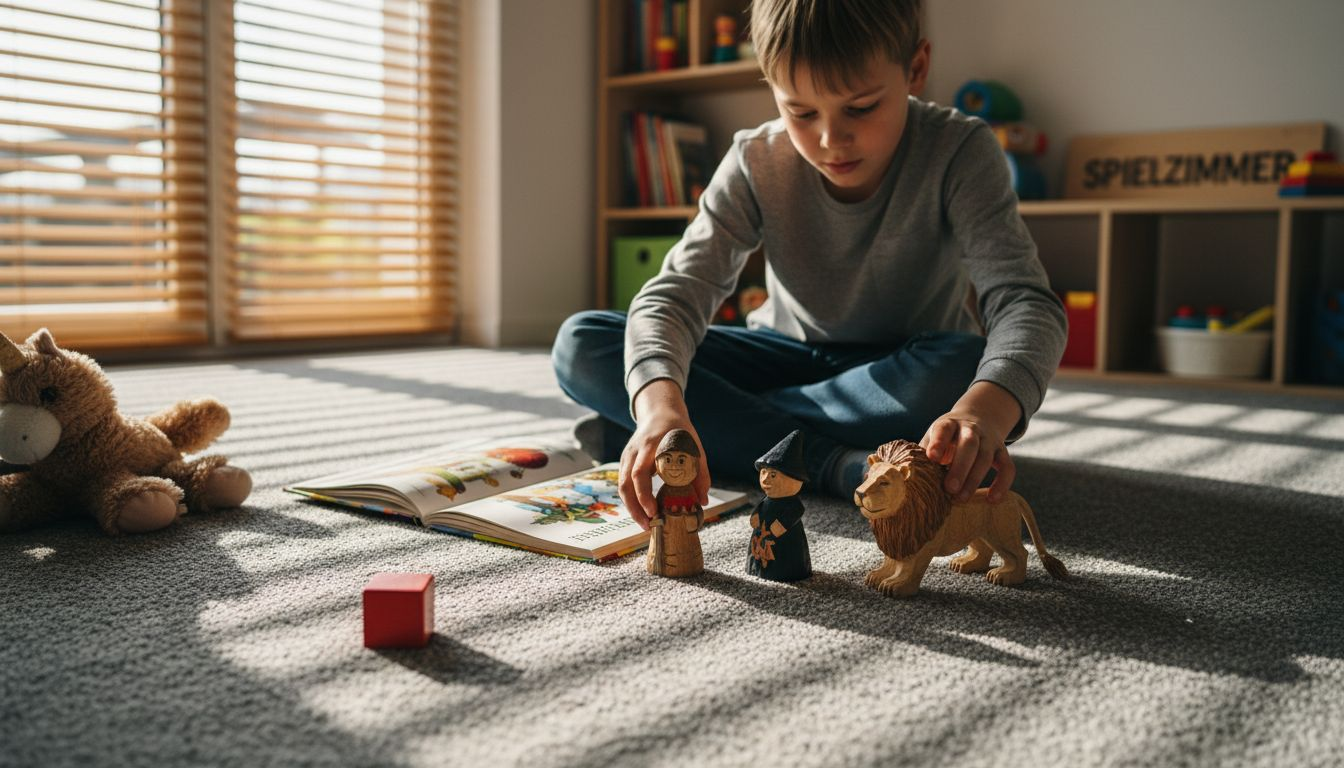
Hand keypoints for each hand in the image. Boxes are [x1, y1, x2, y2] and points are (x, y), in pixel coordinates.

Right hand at [619, 380, 710, 528]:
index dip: (644, 495)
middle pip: (626, 484)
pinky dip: (631, 501)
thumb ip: (700, 474)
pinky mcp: (625, 463)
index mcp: (651, 446)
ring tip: (646, 524)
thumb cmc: (679, 431)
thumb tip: (703, 501)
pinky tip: (643, 512)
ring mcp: (627, 457)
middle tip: (649, 525)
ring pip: (621, 487)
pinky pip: (624, 485)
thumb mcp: (694, 447)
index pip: (640, 474)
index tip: (654, 511)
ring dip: (632, 508)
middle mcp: (634, 452)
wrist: (659, 412)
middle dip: (635, 508)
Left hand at [919, 381, 1020, 503]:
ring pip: (986, 457)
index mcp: (949, 424)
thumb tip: (900, 475)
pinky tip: (991, 500)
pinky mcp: (1002, 452)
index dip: (938, 442)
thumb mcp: (933, 436)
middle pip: (969, 444)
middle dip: (959, 467)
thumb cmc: (947, 436)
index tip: (932, 457)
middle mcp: (971, 429)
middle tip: (948, 488)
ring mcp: (989, 440)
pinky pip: (1008, 467)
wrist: (978, 417)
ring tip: (961, 498)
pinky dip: (1002, 484)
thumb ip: (922, 452)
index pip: (944, 428)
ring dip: (974, 478)